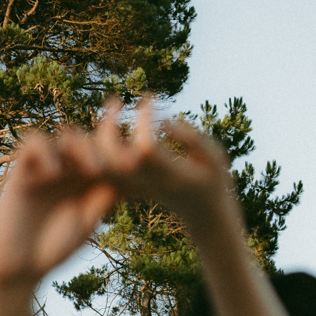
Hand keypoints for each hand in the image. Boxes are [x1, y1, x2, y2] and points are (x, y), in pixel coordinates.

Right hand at [0, 129, 117, 315]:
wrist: (18, 266)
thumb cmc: (52, 250)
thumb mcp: (86, 224)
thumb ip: (102, 199)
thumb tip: (129, 175)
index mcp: (88, 182)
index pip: (107, 155)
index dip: (123, 154)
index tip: (136, 164)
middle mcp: (69, 170)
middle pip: (91, 141)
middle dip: (108, 149)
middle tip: (122, 166)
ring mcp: (46, 168)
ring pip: (66, 136)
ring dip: (82, 147)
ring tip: (93, 170)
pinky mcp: (22, 170)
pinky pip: (33, 143)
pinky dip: (45, 151)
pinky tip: (55, 173)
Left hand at [81, 100, 235, 232]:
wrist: (204, 217)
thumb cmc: (214, 182)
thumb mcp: (216, 159)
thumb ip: (193, 139)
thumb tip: (163, 120)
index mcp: (171, 177)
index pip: (146, 147)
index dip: (144, 120)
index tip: (151, 98)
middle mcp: (149, 184)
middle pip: (114, 160)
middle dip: (108, 127)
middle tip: (116, 101)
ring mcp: (136, 189)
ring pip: (103, 167)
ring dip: (99, 137)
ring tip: (110, 110)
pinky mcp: (130, 189)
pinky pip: (105, 171)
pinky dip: (99, 149)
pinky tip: (110, 124)